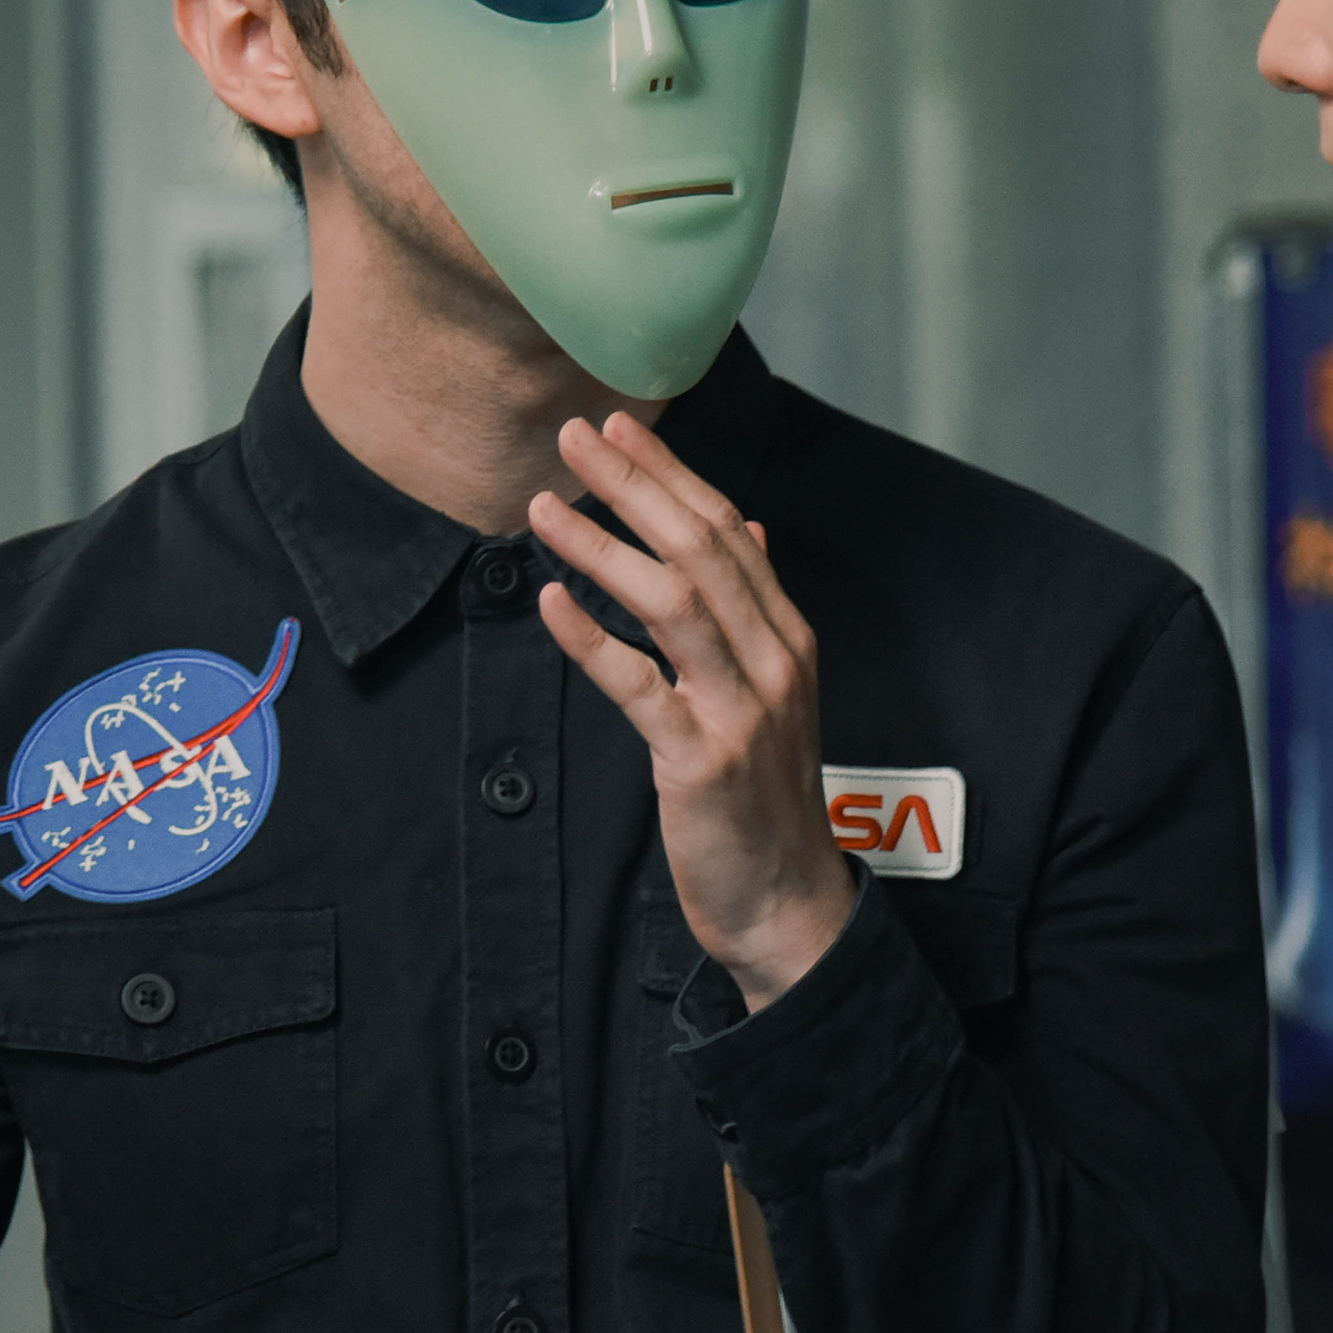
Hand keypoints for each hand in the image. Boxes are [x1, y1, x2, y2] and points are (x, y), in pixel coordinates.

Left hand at [529, 413, 855, 1008]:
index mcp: (787, 639)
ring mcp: (742, 711)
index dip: (670, 476)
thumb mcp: (775, 692)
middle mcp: (773, 663)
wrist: (788, 903)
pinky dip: (593, 641)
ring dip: (604, 547)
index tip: (617, 429)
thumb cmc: (766, 797)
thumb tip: (748, 528)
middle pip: (702, 550)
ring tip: (544, 507)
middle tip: (574, 438)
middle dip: (635, 486)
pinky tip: (550, 603)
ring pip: (673, 604)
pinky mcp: (701, 762)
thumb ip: (757, 609)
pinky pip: (641, 687)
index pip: (728, 532)